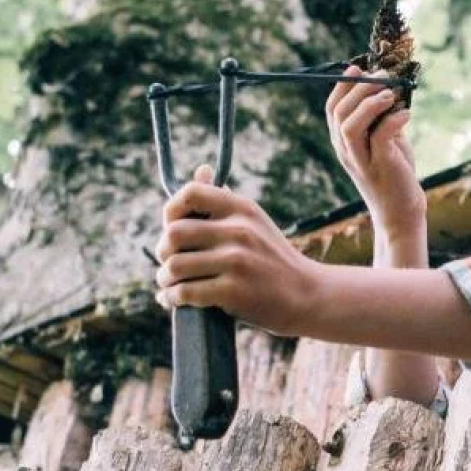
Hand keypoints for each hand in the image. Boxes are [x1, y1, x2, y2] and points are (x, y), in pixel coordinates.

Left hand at [155, 165, 318, 335]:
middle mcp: (239, 231)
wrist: (308, 296)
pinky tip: (173, 300)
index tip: (172, 229)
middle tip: (168, 263)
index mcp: (242, 209)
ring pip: (175, 266)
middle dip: (163, 251)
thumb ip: (224, 201)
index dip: (171, 211)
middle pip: (174, 233)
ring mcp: (237, 261)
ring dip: (164, 279)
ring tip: (169, 284)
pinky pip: (185, 292)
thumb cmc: (274, 260)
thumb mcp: (255, 223)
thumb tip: (201, 169)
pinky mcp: (234, 291)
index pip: (190, 193)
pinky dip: (172, 298)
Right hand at [325, 66, 425, 235]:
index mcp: (344, 143)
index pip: (332, 109)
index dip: (342, 85)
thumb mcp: (386, 142)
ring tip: (391, 94)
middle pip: (340, 114)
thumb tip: (389, 87)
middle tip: (383, 76)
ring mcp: (362, 161)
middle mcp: (347, 152)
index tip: (357, 68)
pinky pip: (380, 138)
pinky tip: (407, 115)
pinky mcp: (381, 168)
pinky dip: (393, 121)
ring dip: (369, 105)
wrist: (401, 211)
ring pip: (350, 127)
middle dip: (359, 89)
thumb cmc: (395, 174)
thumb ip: (381, 119)